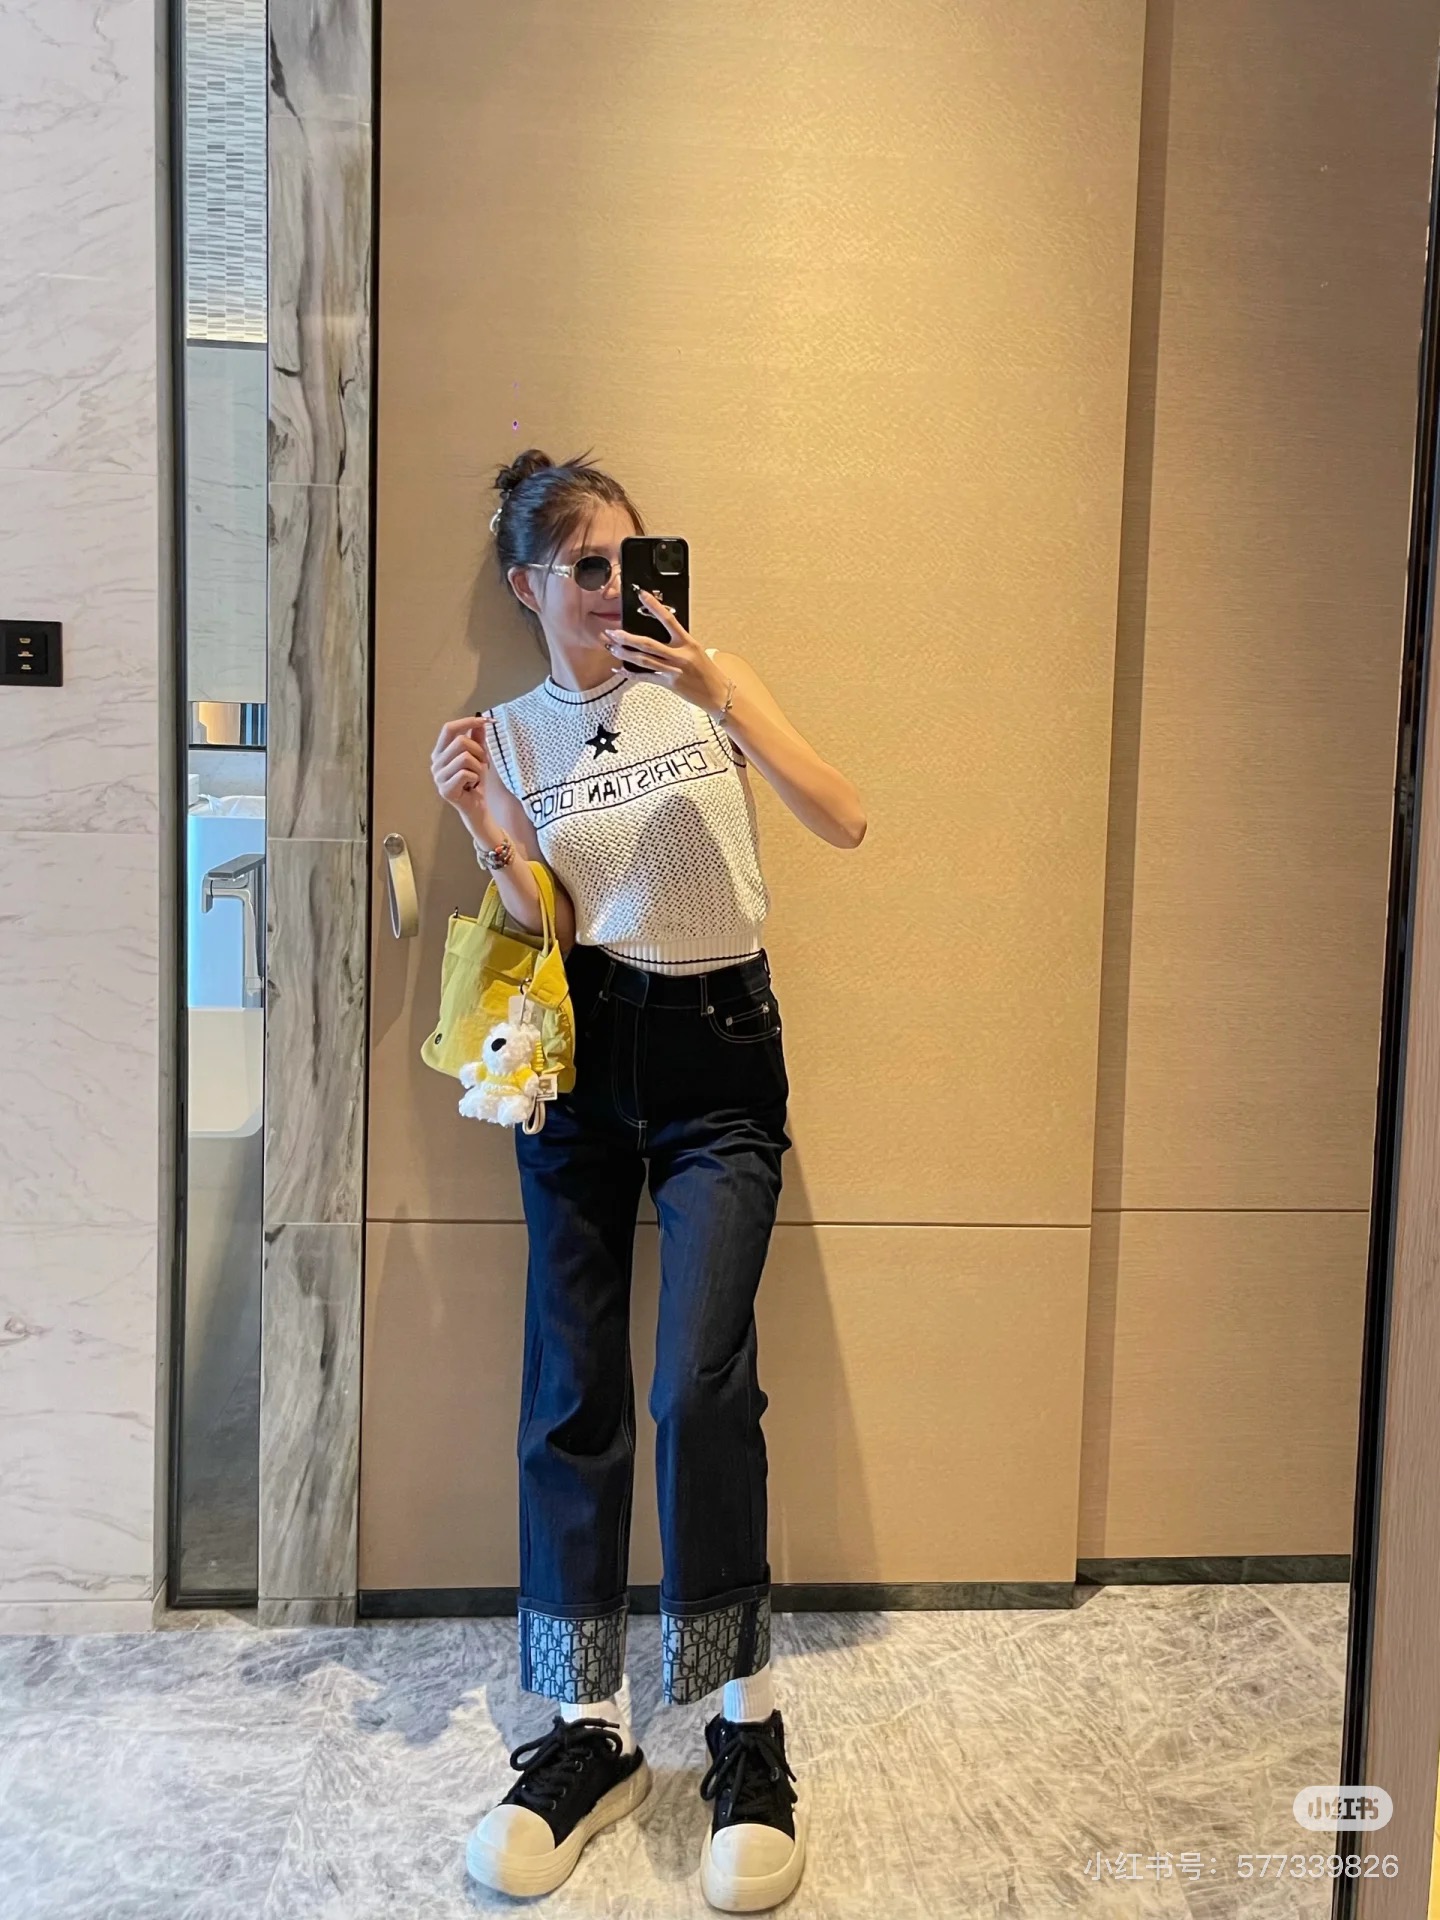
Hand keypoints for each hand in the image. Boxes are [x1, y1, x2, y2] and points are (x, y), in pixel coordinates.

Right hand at [432, 716, 500, 842]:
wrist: (476, 807)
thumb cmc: (476, 781)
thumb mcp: (479, 756)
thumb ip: (477, 738)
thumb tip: (479, 719)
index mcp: (440, 752)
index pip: (449, 729)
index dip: (467, 722)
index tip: (487, 720)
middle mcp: (436, 763)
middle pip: (460, 742)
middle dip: (479, 751)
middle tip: (483, 763)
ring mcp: (438, 777)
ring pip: (465, 758)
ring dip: (479, 767)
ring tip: (477, 776)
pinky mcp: (445, 789)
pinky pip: (466, 774)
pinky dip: (476, 778)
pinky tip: (473, 785)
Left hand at [602, 589, 729, 710]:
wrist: (717, 694)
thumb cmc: (707, 671)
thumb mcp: (695, 650)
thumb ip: (678, 641)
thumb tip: (658, 632)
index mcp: (688, 642)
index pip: (669, 620)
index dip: (654, 606)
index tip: (642, 595)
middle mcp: (679, 655)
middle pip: (648, 643)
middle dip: (626, 638)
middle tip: (612, 632)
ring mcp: (673, 670)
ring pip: (643, 660)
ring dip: (624, 653)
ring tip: (612, 647)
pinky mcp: (668, 684)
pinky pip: (645, 677)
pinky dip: (630, 673)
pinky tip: (620, 668)